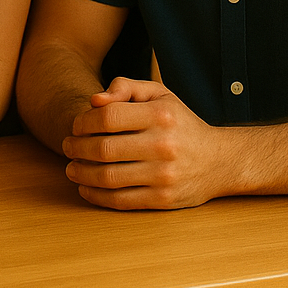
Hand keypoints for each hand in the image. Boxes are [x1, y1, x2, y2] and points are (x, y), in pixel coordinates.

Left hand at [62, 77, 229, 208]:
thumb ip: (125, 87)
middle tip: (67, 147)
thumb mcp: (158, 94)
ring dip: (81, 173)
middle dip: (77, 148)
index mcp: (160, 115)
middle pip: (104, 148)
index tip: (76, 126)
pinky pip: (122, 200)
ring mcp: (164, 175)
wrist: (221, 160)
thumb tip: (95, 99)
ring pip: (109, 177)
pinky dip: (97, 195)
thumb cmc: (180, 122)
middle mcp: (163, 145)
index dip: (84, 121)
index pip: (108, 116)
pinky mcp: (164, 200)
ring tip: (71, 168)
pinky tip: (85, 188)